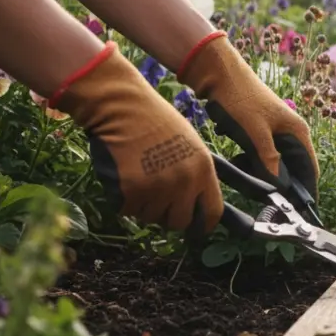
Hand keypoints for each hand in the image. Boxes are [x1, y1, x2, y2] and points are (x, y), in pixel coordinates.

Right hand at [50, 42, 222, 234]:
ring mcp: (157, 188)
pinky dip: (124, 199)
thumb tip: (198, 204)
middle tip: (157, 198)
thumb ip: (196, 175)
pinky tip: (124, 176)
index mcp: (203, 171)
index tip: (196, 227)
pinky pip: (128, 210)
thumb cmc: (156, 123)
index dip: (203, 224)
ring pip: (151, 217)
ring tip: (139, 177)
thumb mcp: (192, 146)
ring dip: (144, 205)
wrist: (122, 107)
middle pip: (180, 222)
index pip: (212, 213)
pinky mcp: (130, 191)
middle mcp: (184, 183)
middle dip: (168, 215)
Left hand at [176, 32, 318, 200]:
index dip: (307, 192)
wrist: (217, 71)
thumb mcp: (254, 132)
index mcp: (298, 132)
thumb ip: (268, 160)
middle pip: (292, 169)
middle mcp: (292, 133)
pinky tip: (237, 159)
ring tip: (243, 170)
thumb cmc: (239, 98)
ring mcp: (276, 131)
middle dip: (279, 183)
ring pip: (274, 163)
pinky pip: (261, 155)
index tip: (301, 211)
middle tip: (263, 196)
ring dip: (261, 171)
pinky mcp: (261, 131)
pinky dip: (251, 161)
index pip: (310, 170)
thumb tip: (279, 187)